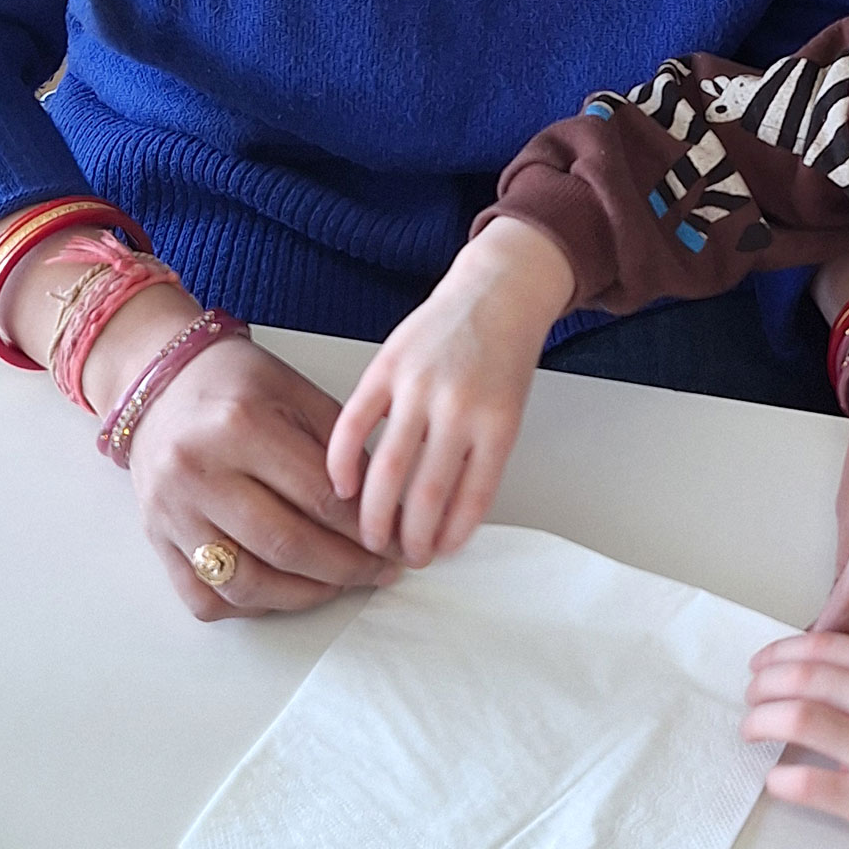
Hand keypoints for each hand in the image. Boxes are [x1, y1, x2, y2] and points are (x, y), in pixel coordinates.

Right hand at [121, 313, 401, 619]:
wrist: (158, 384)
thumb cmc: (235, 384)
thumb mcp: (298, 393)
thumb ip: (341, 451)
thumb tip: (382, 510)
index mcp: (240, 426)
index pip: (319, 497)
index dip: (368, 528)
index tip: (397, 542)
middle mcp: (199, 473)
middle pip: (285, 545)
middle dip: (347, 568)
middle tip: (380, 570)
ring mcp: (172, 512)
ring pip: (246, 583)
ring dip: (304, 595)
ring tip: (339, 584)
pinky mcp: (157, 539)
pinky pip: (206, 598)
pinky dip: (251, 606)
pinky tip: (285, 591)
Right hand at [327, 216, 577, 566]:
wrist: (497, 291)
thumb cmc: (504, 356)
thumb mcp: (508, 411)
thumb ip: (479, 458)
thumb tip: (446, 518)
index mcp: (498, 423)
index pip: (471, 498)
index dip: (450, 535)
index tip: (436, 555)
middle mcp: (459, 407)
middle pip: (426, 492)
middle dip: (409, 536)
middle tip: (398, 557)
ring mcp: (419, 385)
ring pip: (388, 467)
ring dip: (375, 512)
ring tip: (369, 537)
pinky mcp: (386, 366)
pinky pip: (354, 422)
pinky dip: (342, 459)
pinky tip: (340, 486)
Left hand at [742, 633, 848, 848]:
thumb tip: (806, 668)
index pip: (818, 646)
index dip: (777, 653)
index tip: (760, 664)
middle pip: (797, 678)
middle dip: (760, 687)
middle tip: (750, 698)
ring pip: (794, 720)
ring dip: (759, 723)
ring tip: (751, 731)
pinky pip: (805, 785)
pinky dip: (779, 780)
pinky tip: (775, 780)